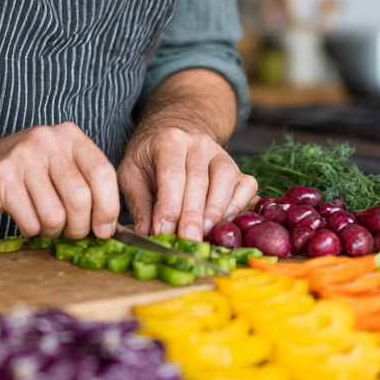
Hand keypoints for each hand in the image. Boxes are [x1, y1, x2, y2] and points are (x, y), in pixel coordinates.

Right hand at [0, 122, 119, 239]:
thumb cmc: (25, 172)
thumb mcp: (60, 165)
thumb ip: (86, 184)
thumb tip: (109, 226)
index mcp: (70, 135)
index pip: (103, 172)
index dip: (108, 207)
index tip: (105, 229)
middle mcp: (48, 140)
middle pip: (81, 197)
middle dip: (80, 227)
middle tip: (73, 233)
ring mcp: (23, 156)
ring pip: (55, 214)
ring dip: (54, 231)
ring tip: (46, 224)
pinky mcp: (2, 176)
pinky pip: (30, 221)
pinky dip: (32, 231)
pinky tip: (27, 220)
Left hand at [118, 123, 257, 241]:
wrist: (172, 138)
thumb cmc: (150, 160)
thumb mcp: (132, 172)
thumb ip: (139, 201)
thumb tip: (146, 232)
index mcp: (169, 140)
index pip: (172, 174)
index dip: (169, 205)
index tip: (163, 231)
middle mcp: (198, 143)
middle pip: (199, 180)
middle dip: (192, 215)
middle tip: (186, 240)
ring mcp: (220, 153)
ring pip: (226, 179)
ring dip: (216, 210)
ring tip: (204, 233)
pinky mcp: (236, 167)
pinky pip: (247, 185)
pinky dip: (239, 204)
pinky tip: (224, 221)